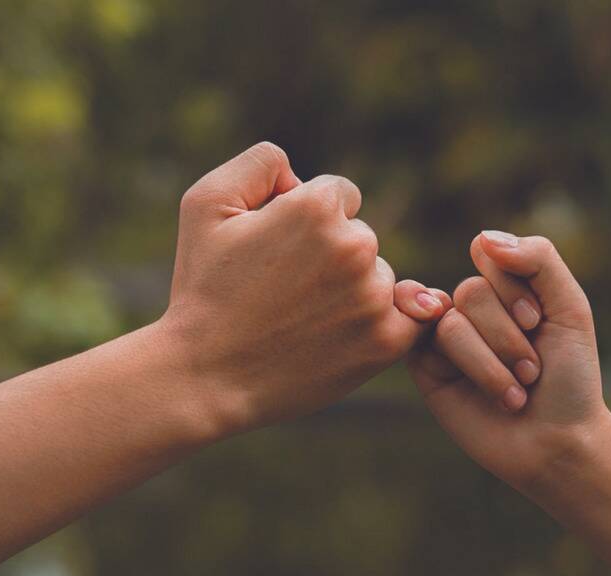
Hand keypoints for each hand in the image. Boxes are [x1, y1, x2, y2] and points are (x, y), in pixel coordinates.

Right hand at [160, 142, 447, 436]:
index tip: (277, 250)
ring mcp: (375, 297)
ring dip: (352, 291)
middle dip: (329, 255)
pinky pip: (408, 317)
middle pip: (360, 236)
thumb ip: (260, 163)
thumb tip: (300, 174)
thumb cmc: (202, 290)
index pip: (340, 194)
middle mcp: (355, 247)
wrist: (207, 378)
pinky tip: (348, 333)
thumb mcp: (205, 203)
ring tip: (301, 320)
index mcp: (317, 208)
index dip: (305, 220)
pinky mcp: (388, 342)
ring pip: (377, 277)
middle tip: (284, 290)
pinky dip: (386, 323)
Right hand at [409, 230, 606, 490]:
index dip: (516, 289)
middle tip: (533, 371)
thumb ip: (538, 258)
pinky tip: (486, 386)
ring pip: (452, 320)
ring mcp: (446, 338)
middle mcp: (473, 309)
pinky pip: (429, 344)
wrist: (559, 441)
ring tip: (517, 393)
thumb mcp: (570, 307)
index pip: (489, 254)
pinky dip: (470, 363)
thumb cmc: (570, 377)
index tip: (540, 324)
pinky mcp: (426, 369)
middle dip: (509, 335)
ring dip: (495, 361)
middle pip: (472, 290)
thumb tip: (482, 238)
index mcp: (505, 287)